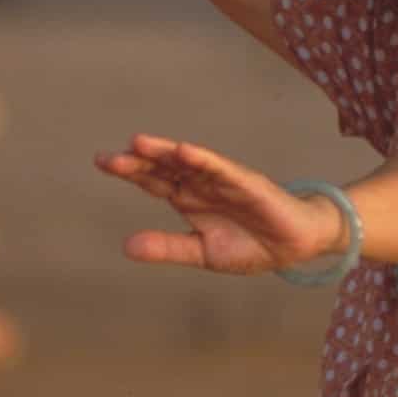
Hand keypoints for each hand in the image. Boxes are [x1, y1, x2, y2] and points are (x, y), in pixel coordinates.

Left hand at [95, 135, 343, 277]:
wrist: (294, 246)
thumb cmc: (250, 245)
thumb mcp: (201, 252)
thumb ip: (167, 247)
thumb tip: (126, 247)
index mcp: (189, 200)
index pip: (154, 180)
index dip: (130, 171)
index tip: (102, 161)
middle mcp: (202, 185)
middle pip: (164, 168)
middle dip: (137, 161)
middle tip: (108, 158)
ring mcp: (223, 180)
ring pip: (188, 162)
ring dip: (164, 152)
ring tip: (138, 143)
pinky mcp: (247, 182)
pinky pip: (221, 168)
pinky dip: (203, 159)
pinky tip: (184, 150)